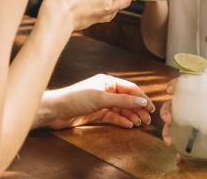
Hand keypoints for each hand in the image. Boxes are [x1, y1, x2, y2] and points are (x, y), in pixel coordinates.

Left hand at [36, 74, 153, 129]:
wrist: (55, 111)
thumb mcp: (101, 98)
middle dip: (138, 108)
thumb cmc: (76, 99)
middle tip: (148, 118)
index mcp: (107, 81)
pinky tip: (129, 125)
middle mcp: (106, 91)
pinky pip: (113, 117)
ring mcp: (101, 103)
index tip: (151, 107)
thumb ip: (123, 100)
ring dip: (131, 115)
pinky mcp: (97, 114)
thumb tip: (142, 101)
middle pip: (127, 99)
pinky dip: (121, 120)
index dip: (142, 97)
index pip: (130, 88)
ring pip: (121, 109)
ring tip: (140, 123)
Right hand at [160, 78, 206, 145]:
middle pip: (173, 103)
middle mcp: (191, 103)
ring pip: (172, 121)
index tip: (170, 90)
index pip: (184, 83)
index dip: (175, 85)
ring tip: (170, 141)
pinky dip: (177, 145)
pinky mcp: (190, 131)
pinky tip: (178, 154)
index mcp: (200, 91)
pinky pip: (180, 136)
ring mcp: (189, 117)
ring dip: (167, 131)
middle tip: (168, 119)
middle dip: (166, 111)